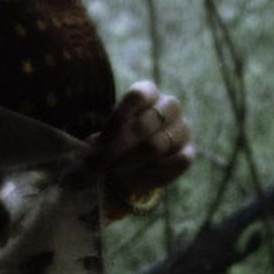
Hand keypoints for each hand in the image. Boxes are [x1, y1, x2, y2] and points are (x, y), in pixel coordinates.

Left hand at [89, 80, 194, 201]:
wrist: (142, 157)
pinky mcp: (189, 151)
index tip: (98, 143)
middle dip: (117, 149)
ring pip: (157, 146)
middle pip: (145, 125)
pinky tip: (130, 182)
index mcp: (147, 91)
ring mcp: (183, 127)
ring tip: (110, 175)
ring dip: (129, 163)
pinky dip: (149, 175)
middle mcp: (169, 105)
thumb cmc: (120, 138)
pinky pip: (173, 163)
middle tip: (96, 166)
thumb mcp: (107, 134)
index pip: (136, 97)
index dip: (117, 119)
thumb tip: (83, 156)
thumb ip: (99, 142)